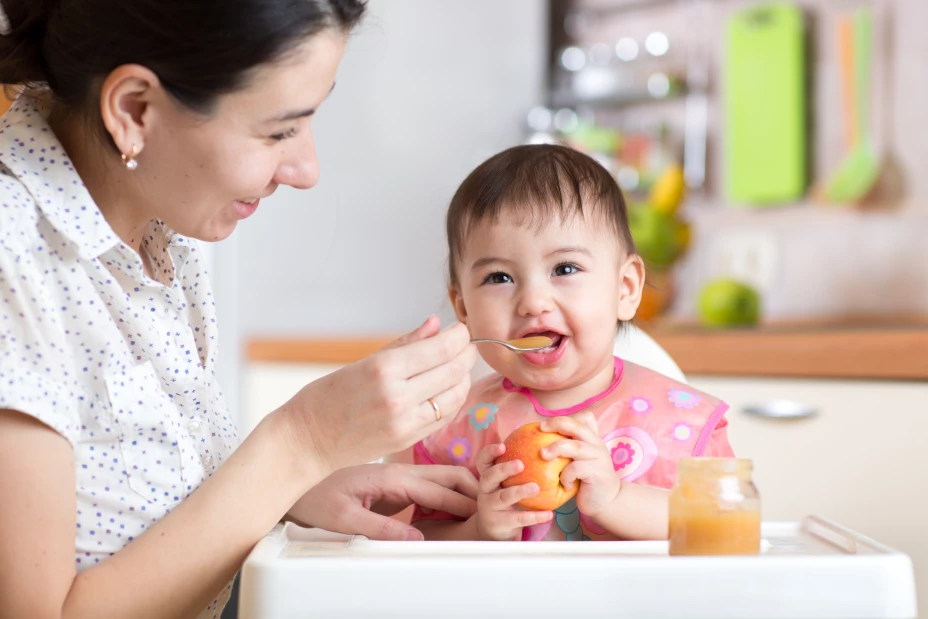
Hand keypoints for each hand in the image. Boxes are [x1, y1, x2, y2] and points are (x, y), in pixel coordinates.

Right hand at [278, 316, 476, 472]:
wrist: (307, 441)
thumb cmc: (327, 397)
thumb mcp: (362, 362)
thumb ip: (405, 344)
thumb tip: (435, 323)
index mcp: (384, 368)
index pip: (440, 348)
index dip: (459, 336)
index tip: (461, 329)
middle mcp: (398, 395)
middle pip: (453, 370)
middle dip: (467, 354)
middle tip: (466, 345)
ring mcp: (405, 421)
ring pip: (455, 395)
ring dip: (464, 377)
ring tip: (459, 366)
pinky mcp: (408, 439)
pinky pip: (444, 415)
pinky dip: (453, 399)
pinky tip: (448, 389)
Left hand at [288, 463, 478, 540]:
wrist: (293, 475)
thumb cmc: (313, 498)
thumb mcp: (343, 519)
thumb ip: (381, 528)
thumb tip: (417, 539)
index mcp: (390, 478)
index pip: (437, 491)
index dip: (464, 503)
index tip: (487, 512)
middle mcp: (397, 472)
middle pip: (447, 475)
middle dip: (473, 487)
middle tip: (497, 501)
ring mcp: (395, 475)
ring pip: (440, 477)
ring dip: (463, 486)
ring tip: (486, 499)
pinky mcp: (392, 483)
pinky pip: (428, 484)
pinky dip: (448, 490)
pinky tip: (458, 500)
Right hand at [473, 444, 552, 540]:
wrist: (493, 530)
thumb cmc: (505, 499)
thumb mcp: (505, 484)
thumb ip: (517, 469)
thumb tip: (544, 449)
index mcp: (488, 477)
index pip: (482, 461)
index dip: (490, 452)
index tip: (503, 446)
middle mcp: (485, 490)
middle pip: (489, 477)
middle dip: (503, 469)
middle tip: (520, 464)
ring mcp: (490, 507)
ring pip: (502, 497)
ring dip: (519, 491)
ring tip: (535, 488)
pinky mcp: (498, 523)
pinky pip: (518, 519)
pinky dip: (534, 516)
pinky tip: (548, 514)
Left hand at [540, 413, 619, 519]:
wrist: (608, 500)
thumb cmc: (587, 479)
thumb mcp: (580, 460)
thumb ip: (569, 448)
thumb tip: (538, 441)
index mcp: (592, 438)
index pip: (585, 418)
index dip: (566, 418)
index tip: (546, 425)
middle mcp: (596, 444)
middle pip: (576, 426)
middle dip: (556, 424)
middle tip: (541, 429)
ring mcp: (598, 458)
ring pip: (575, 446)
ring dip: (556, 449)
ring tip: (543, 455)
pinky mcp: (597, 473)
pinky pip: (576, 469)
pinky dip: (565, 476)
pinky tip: (563, 484)